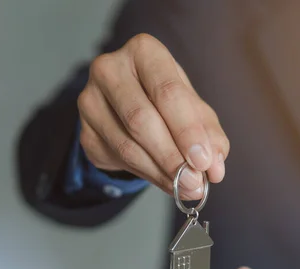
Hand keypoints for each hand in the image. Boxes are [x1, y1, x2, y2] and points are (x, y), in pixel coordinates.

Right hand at [77, 33, 228, 199]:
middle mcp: (110, 69)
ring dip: (160, 172)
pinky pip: (117, 159)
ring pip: (127, 145)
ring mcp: (90, 100)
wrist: (127, 106)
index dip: (187, 130)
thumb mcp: (194, 109)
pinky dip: (146, 174)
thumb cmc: (166, 101)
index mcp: (144, 52)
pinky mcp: (85, 130)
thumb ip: (209, 134)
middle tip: (194, 181)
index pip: (167, 92)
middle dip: (172, 156)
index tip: (203, 161)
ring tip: (185, 187)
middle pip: (142, 119)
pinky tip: (165, 181)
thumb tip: (215, 169)